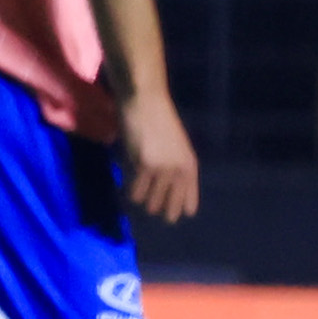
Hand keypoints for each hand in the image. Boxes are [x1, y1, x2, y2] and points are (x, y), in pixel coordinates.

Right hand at [116, 87, 199, 223]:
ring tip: (140, 200)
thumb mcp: (175, 146)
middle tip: (155, 215)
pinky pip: (136, 191)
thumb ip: (174, 166)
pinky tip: (127, 190)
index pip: (189, 199)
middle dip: (164, 213)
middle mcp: (179, 170)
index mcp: (190, 165)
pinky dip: (130, 193)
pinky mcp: (144, 166)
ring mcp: (162, 170)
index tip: (177, 216)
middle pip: (171, 206)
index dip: (181, 208)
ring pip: (152, 203)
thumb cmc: (159, 121)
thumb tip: (165, 189)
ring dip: (145, 203)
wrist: (146, 103)